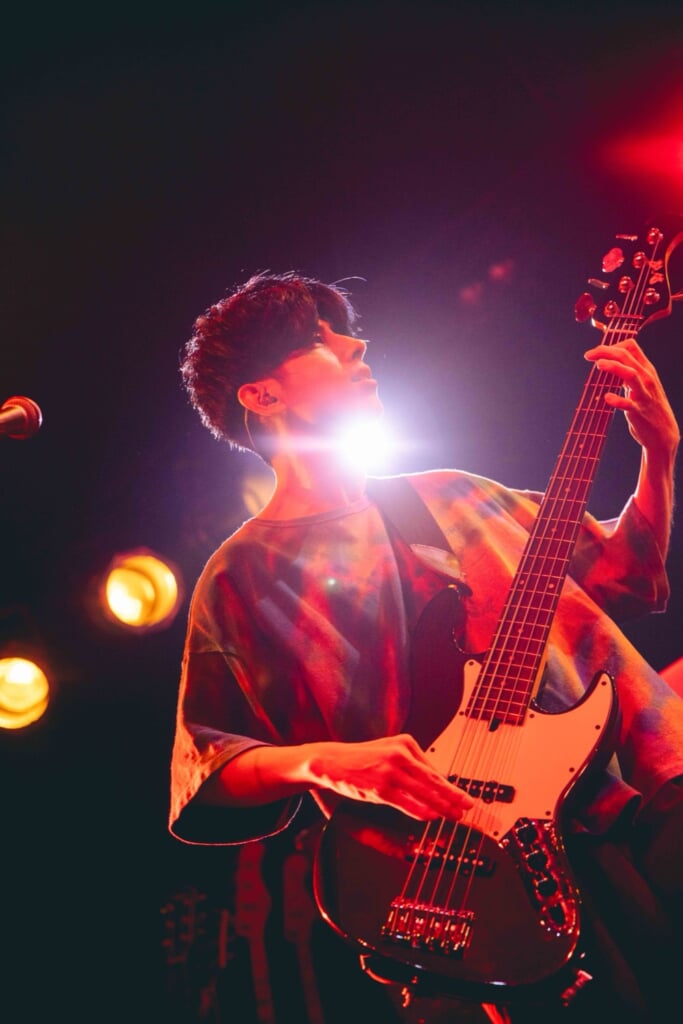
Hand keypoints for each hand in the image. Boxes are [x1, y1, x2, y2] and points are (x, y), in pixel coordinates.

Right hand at [308, 733, 474, 821]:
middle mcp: (400, 754)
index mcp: (405, 743)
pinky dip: (422, 811)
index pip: (433, 769)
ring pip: (424, 793)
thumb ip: (411, 764)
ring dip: (442, 807)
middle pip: (434, 780)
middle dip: (453, 796)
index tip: (462, 795)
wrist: (332, 761)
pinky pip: (407, 803)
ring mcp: (390, 771)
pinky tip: (432, 817)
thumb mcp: (389, 751)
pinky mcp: (380, 788)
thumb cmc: (362, 759)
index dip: (450, 786)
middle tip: (468, 806)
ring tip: (454, 815)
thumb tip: (434, 783)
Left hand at [584, 338, 679, 456]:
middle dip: (606, 351)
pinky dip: (617, 400)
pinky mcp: (639, 411)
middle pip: (627, 356)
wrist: (663, 433)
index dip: (612, 345)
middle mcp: (647, 378)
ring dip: (614, 367)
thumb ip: (629, 372)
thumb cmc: (649, 407)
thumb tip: (609, 360)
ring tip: (599, 365)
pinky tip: (607, 397)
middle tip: (588, 355)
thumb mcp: (642, 384)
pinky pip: (628, 404)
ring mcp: (643, 395)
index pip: (631, 346)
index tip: (597, 353)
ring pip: (631, 374)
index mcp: (647, 370)